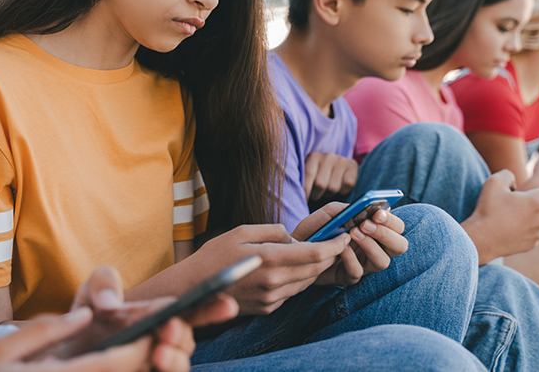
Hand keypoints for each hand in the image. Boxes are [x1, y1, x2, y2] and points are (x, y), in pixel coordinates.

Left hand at [0, 265, 236, 371]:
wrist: (59, 353)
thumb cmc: (81, 324)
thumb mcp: (88, 294)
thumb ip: (102, 283)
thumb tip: (110, 304)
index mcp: (156, 316)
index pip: (192, 312)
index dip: (212, 308)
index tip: (226, 304)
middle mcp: (161, 343)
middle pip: (186, 341)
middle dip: (182, 336)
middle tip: (166, 330)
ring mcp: (154, 366)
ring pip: (179, 367)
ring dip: (175, 360)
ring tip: (157, 354)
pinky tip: (150, 366)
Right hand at [193, 224, 347, 314]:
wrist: (194, 288)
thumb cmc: (215, 255)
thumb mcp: (242, 231)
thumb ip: (272, 230)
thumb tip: (292, 236)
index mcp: (269, 260)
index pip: (314, 254)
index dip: (334, 245)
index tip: (344, 236)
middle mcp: (274, 282)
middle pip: (315, 270)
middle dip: (330, 255)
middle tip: (337, 240)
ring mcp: (271, 298)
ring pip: (306, 282)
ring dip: (316, 268)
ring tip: (320, 252)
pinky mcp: (267, 307)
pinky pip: (292, 292)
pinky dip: (299, 279)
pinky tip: (295, 268)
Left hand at [292, 202, 406, 285]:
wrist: (294, 246)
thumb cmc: (315, 228)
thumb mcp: (330, 213)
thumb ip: (348, 209)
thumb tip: (368, 209)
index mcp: (375, 230)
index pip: (397, 227)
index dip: (392, 221)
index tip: (377, 213)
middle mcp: (375, 248)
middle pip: (399, 246)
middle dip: (385, 234)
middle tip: (366, 225)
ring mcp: (364, 264)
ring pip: (383, 262)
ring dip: (370, 246)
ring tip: (352, 234)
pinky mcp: (349, 276)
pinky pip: (358, 272)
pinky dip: (350, 258)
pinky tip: (339, 249)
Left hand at [304, 152, 357, 200]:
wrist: (339, 167)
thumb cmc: (319, 176)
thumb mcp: (310, 176)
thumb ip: (304, 183)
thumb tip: (299, 201)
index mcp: (313, 157)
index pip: (308, 175)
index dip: (305, 191)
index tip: (304, 201)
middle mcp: (327, 156)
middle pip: (320, 184)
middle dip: (317, 195)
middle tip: (316, 195)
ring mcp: (341, 160)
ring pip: (333, 187)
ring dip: (329, 194)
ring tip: (327, 191)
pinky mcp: (353, 166)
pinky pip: (347, 185)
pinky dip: (343, 191)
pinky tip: (340, 187)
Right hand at [463, 169, 538, 263]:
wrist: (481, 240)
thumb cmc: (487, 210)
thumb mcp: (494, 182)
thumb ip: (508, 175)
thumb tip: (514, 182)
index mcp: (538, 201)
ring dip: (538, 212)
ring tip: (518, 211)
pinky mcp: (532, 244)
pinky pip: (536, 231)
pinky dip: (530, 226)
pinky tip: (514, 225)